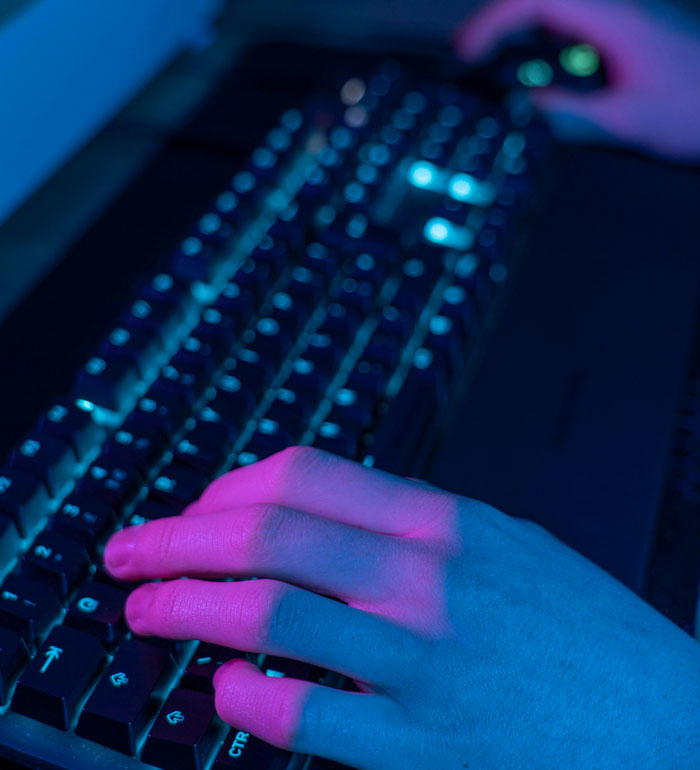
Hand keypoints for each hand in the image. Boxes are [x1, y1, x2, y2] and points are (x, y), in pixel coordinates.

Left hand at [104, 447, 699, 768]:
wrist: (672, 723)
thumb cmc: (586, 632)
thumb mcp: (505, 544)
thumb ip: (412, 525)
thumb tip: (317, 514)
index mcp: (445, 522)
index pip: (304, 474)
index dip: (229, 488)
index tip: (196, 509)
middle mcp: (427, 580)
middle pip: (268, 534)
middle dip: (177, 539)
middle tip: (130, 553)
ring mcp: (422, 664)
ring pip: (269, 618)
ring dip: (186, 611)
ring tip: (146, 613)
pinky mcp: (424, 747)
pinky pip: (306, 720)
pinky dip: (245, 700)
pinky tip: (223, 691)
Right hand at [455, 0, 699, 160]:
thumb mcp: (630, 123)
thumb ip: (572, 117)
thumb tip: (522, 114)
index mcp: (616, 24)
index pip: (540, 3)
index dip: (495, 22)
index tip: (468, 51)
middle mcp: (616, 15)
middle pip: (541, 3)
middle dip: (497, 25)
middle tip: (468, 57)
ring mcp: (620, 27)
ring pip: (555, 17)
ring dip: (518, 36)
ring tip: (490, 65)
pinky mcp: (624, 43)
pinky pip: (571, 36)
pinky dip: (541, 51)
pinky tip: (536, 81)